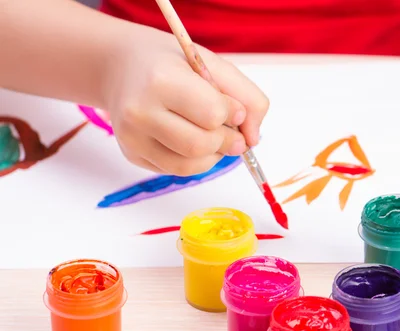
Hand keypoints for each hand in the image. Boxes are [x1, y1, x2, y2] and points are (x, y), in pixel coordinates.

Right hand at [104, 27, 268, 175]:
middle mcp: (139, 111)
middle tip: (232, 131)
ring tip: (214, 135)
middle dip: (227, 141)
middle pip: (201, 145)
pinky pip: (177, 170)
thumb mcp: (212, 64)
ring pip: (191, 165)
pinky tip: (195, 141)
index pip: (212, 114)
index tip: (233, 109)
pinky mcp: (132, 155)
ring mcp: (132, 137)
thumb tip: (253, 139)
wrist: (118, 66)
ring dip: (215, 155)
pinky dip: (197, 161)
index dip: (232, 114)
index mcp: (160, 79)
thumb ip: (246, 96)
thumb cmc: (170, 63)